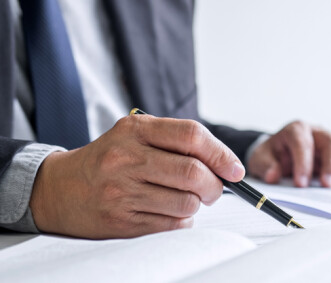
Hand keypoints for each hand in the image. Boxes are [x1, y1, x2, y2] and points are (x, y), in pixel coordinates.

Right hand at [29, 115, 244, 238]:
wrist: (60, 188)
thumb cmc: (111, 159)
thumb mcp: (136, 135)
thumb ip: (178, 141)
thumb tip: (228, 165)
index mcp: (134, 129)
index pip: (192, 135)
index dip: (222, 154)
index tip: (235, 169)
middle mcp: (126, 158)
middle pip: (194, 173)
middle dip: (214, 186)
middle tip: (213, 189)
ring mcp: (122, 191)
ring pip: (186, 203)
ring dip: (196, 205)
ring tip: (184, 199)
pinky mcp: (121, 221)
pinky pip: (172, 225)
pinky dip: (181, 221)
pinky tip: (167, 211)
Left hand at [247, 121, 330, 187]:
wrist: (280, 155)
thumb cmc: (272, 156)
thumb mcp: (261, 159)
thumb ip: (265, 165)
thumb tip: (273, 175)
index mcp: (296, 130)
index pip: (302, 141)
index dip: (303, 161)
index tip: (301, 184)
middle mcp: (318, 133)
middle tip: (328, 185)